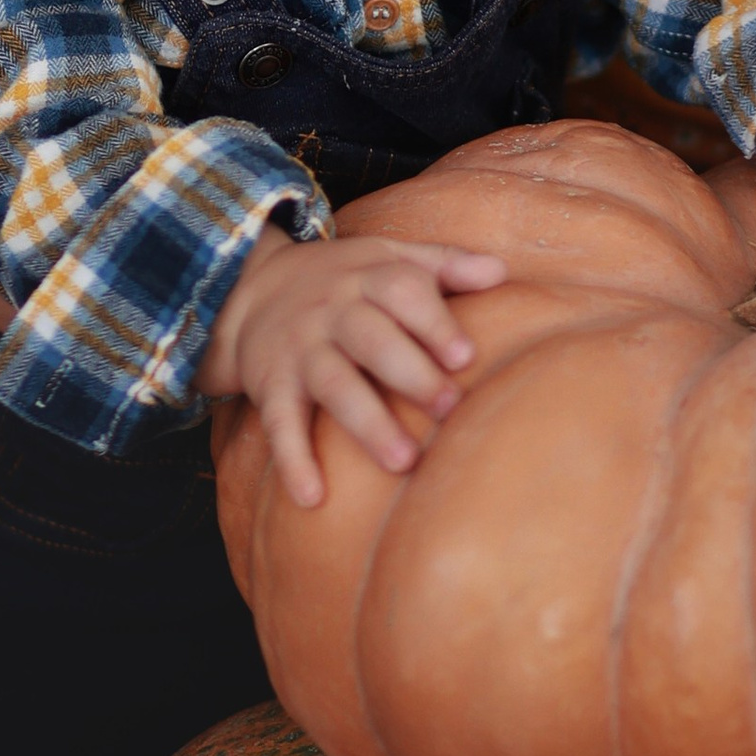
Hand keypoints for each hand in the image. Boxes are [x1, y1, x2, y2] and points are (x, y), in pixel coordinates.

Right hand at [201, 231, 506, 508]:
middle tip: (449, 408)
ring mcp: (300, 349)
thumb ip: (446, 264)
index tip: (466, 356)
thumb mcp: (391, 260)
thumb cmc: (348, 282)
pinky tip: (313, 496)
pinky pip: (279, 423)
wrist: (254, 289)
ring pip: (333, 384)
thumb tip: (501, 272)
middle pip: (371, 339)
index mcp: (369, 278)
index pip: (402, 291)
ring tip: (403, 461)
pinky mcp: (272, 386)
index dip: (434, 322)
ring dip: (367, 423)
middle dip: (410, 374)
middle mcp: (333, 311)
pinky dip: (293, 459)